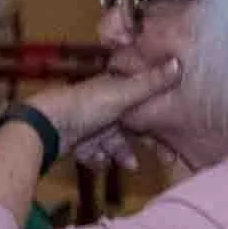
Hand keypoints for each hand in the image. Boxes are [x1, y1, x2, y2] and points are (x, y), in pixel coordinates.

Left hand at [26, 59, 181, 153]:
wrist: (48, 125)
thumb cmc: (86, 105)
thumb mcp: (124, 93)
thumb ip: (151, 82)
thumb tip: (179, 62)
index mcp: (113, 90)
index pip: (140, 106)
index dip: (155, 123)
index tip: (168, 143)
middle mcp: (101, 106)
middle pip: (127, 129)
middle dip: (138, 144)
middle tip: (150, 158)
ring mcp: (87, 124)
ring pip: (111, 144)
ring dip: (118, 155)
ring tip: (124, 166)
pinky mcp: (76, 140)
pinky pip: (93, 153)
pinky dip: (97, 159)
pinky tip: (97, 160)